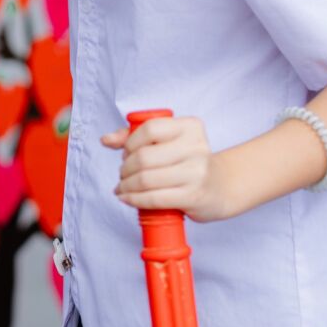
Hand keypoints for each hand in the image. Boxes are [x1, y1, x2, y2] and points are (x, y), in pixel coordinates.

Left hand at [102, 114, 240, 221]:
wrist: (220, 188)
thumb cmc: (187, 162)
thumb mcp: (167, 143)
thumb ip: (134, 136)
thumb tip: (106, 140)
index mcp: (190, 127)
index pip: (150, 128)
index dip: (130, 143)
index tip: (126, 153)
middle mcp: (196, 147)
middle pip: (144, 156)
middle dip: (125, 168)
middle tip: (123, 174)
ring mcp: (197, 172)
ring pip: (146, 179)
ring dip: (126, 186)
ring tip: (123, 188)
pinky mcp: (193, 196)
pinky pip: (154, 198)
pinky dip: (134, 199)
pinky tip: (128, 198)